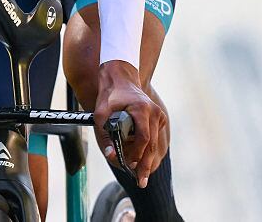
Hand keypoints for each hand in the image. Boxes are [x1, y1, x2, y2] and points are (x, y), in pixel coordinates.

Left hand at [93, 60, 168, 187]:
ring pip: (155, 143)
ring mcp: (159, 115)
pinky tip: (140, 160)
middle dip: (145, 164)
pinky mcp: (159, 118)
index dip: (137, 154)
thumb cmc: (109, 97)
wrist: (120, 79)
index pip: (143, 138)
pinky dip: (147, 149)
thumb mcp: (101, 114)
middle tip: (141, 182)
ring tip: (140, 176)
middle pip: (151, 144)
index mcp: (141, 109)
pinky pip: (154, 138)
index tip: (129, 165)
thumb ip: (105, 135)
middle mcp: (154, 112)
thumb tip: (111, 155)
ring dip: (146, 159)